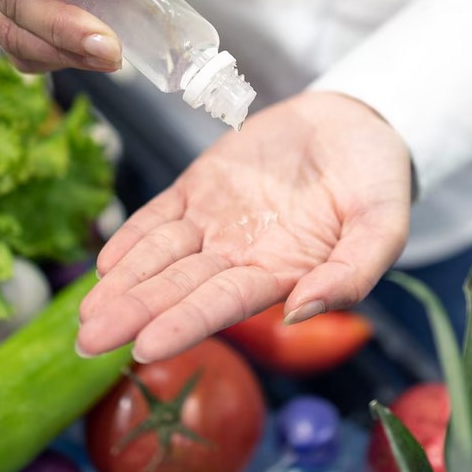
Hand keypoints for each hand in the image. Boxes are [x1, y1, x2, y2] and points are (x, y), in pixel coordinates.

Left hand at [76, 92, 412, 362]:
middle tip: (87, 343)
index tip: (144, 347)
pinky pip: (160, 215)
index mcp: (281, 273)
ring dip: (123, 283)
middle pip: (178, 289)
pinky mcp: (201, 188)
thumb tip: (303, 310)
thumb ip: (353, 273)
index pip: (223, 304)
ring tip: (87, 313)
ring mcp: (215, 222)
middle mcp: (240, 255)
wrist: (355, 125)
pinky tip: (107, 261)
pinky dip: (133, 236)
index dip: (184, 324)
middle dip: (133, 314)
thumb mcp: (384, 226)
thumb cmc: (376, 181)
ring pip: (160, 257)